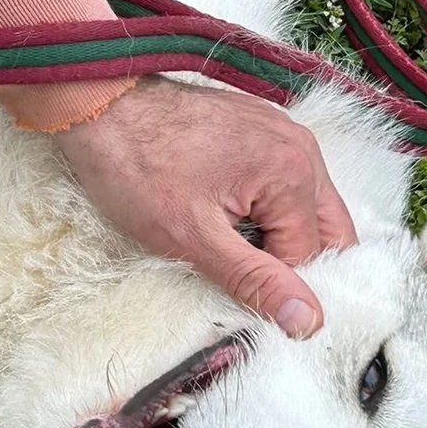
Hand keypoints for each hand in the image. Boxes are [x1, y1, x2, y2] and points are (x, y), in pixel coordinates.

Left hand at [53, 76, 356, 334]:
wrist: (100, 107)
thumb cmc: (136, 169)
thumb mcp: (193, 239)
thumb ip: (256, 281)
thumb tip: (306, 320)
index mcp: (295, 173)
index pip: (311, 257)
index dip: (271, 281)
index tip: (229, 280)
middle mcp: (302, 148)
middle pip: (326, 230)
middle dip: (289, 258)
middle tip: (234, 266)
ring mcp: (283, 133)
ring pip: (306, 208)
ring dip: (276, 234)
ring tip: (222, 235)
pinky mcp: (261, 129)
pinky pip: (284, 183)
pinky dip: (264, 208)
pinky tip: (222, 211)